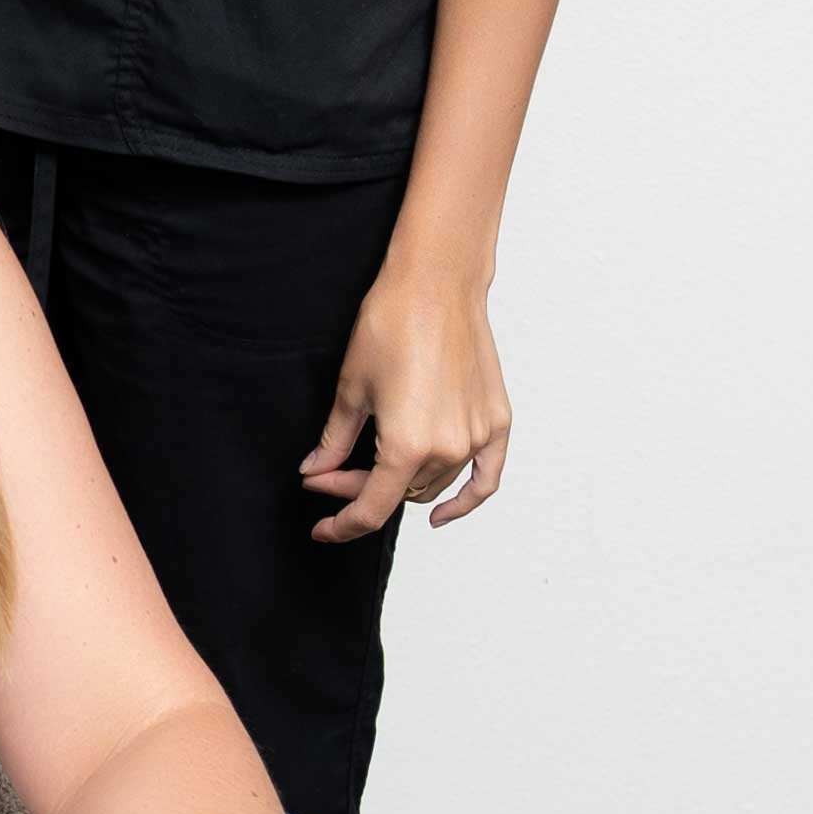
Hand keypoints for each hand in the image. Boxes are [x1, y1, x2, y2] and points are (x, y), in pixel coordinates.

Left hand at [299, 257, 511, 540]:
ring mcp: (477, 437)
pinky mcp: (497, 422)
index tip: (322, 529)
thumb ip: (334, 441)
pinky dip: (465, 499)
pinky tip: (443, 511)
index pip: (371, 508)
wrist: (436, 284)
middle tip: (328, 470)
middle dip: (360, 489)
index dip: (342, 524)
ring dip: (401, 483)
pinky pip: (486, 477)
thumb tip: (315, 472)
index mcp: (406, 446)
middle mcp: (448, 449)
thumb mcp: (350, 388)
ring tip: (370, 462)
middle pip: (399, 494)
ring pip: (433, 484)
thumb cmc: (391, 323)